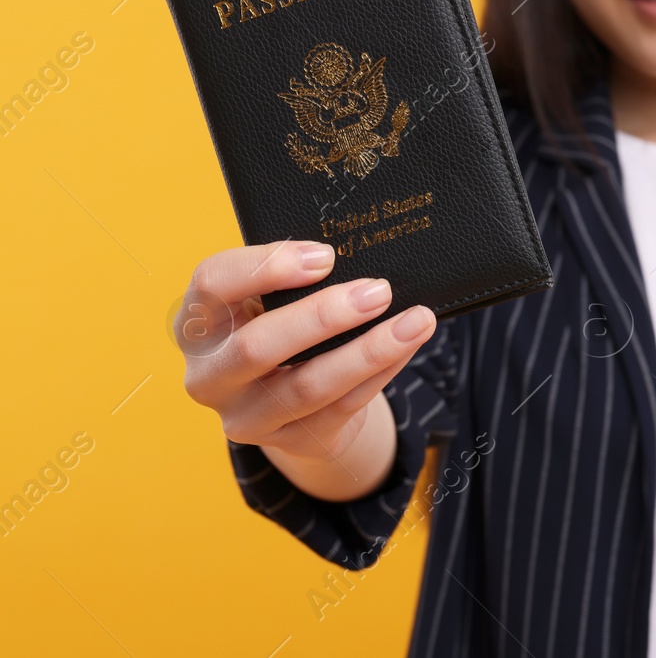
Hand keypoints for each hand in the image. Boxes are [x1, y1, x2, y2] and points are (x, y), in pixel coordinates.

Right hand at [175, 241, 435, 473]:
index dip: (267, 267)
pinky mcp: (289, 441)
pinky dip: (381, 372)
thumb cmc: (277, 325)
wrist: (285, 398)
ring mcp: (246, 417)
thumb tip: (351, 261)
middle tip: (379, 291)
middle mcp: (209, 376)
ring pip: (308, 386)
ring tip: (416, 321)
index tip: (326, 257)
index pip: (212, 284)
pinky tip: (407, 345)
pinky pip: (342, 406)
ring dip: (369, 351)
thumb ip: (291, 280)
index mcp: (196, 323)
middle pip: (256, 347)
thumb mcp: (266, 301)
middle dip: (322, 316)